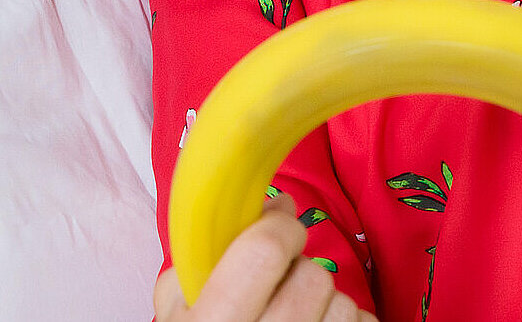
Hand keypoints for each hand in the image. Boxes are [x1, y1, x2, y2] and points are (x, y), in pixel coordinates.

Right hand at [153, 193, 374, 321]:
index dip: (278, 227)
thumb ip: (199, 263)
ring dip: (325, 303)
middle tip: (277, 291)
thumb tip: (266, 210)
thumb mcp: (176, 314)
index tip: (277, 227)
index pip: (266, 250)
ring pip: (344, 302)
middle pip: (312, 275)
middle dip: (298, 273)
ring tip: (296, 321)